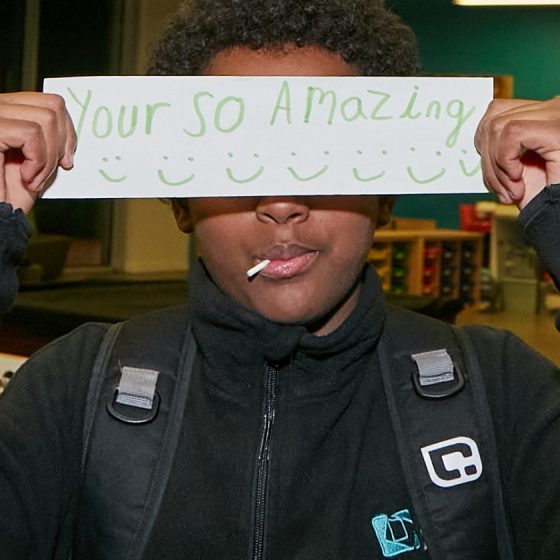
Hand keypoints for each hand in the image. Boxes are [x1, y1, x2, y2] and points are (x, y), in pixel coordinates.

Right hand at [0, 92, 75, 212]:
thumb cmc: (11, 195)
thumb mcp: (40, 162)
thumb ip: (51, 140)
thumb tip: (72, 130)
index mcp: (8, 113)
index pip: (50, 101)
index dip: (68, 130)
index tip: (67, 159)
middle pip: (52, 105)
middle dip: (62, 143)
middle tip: (54, 170)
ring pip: (46, 118)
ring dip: (49, 157)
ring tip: (34, 179)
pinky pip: (31, 133)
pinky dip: (38, 160)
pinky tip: (26, 179)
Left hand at [475, 97, 559, 207]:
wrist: (559, 215)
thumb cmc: (544, 195)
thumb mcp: (514, 168)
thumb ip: (499, 148)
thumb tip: (477, 138)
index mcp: (543, 115)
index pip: (497, 111)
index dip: (484, 144)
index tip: (493, 175)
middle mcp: (553, 108)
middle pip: (493, 118)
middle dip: (487, 161)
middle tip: (502, 190)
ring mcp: (556, 115)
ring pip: (498, 127)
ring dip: (496, 167)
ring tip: (512, 189)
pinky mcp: (556, 129)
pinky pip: (511, 134)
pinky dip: (505, 161)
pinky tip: (519, 179)